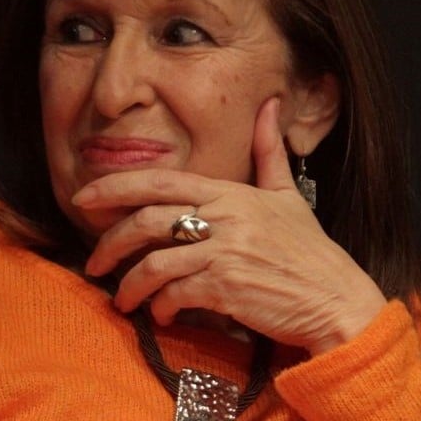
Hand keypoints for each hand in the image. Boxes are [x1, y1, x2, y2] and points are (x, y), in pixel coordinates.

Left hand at [75, 98, 387, 355]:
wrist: (335, 298)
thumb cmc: (309, 251)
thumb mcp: (288, 194)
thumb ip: (269, 152)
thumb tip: (269, 105)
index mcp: (230, 192)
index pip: (160, 181)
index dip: (116, 187)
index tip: (84, 198)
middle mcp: (224, 217)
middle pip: (146, 220)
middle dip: (110, 242)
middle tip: (94, 262)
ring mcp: (224, 252)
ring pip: (155, 263)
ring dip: (131, 285)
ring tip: (123, 299)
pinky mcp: (227, 287)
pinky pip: (177, 293)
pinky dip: (162, 306)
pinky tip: (162, 314)